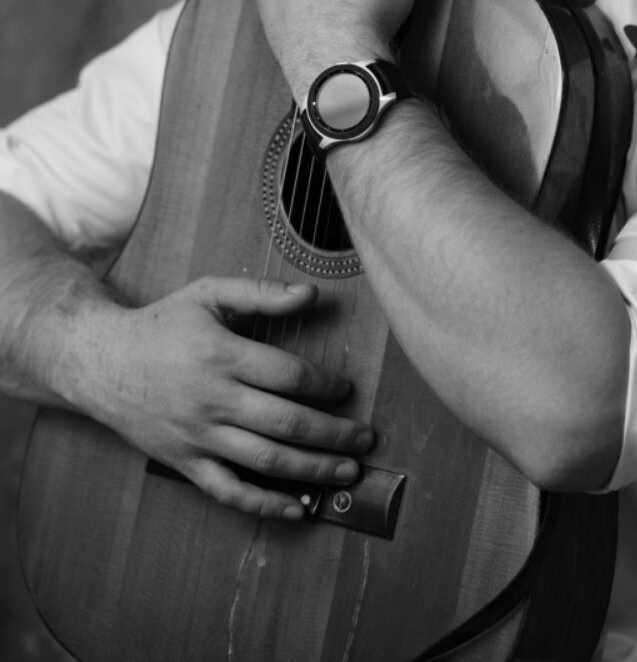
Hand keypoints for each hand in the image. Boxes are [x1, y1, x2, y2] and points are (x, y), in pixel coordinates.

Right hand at [99, 276, 373, 519]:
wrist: (102, 364)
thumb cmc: (163, 324)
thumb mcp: (209, 294)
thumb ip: (261, 294)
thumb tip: (313, 294)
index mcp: (223, 355)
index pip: (290, 376)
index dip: (327, 386)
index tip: (348, 389)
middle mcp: (213, 400)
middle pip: (287, 424)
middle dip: (335, 434)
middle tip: (367, 437)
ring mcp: (199, 436)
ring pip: (267, 462)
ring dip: (314, 471)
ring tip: (349, 471)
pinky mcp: (186, 463)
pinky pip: (229, 492)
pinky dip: (265, 505)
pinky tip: (298, 509)